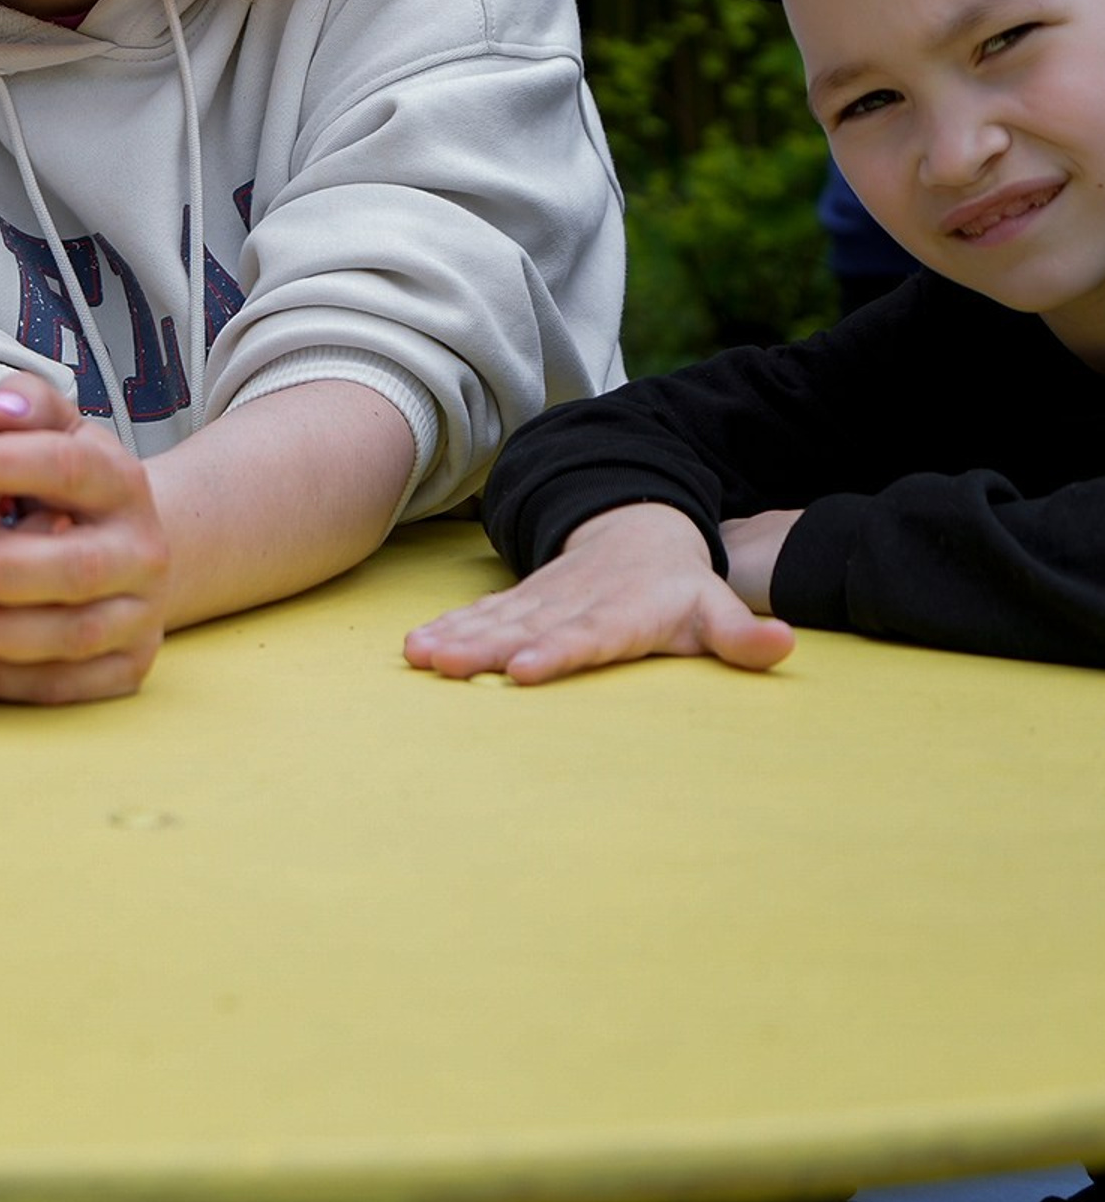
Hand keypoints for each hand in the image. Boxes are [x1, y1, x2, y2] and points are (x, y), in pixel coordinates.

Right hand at [402, 500, 794, 684]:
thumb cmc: (678, 590)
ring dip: (456, 637)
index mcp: (621, 613)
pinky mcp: (520, 603)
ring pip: (494, 619)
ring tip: (420, 655)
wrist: (636, 533)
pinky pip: (481, 614)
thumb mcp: (714, 610)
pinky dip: (449, 627)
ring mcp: (541, 601)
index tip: (524, 668)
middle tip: (445, 664)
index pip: (588, 635)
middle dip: (482, 647)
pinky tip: (418, 645)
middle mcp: (573, 605)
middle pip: (526, 629)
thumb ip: (741, 636)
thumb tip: (783, 644)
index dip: (557, 651)